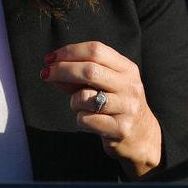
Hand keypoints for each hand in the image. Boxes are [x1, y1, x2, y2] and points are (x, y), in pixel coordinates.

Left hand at [40, 41, 161, 176]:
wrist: (142, 137)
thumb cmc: (116, 104)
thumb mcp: (103, 84)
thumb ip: (78, 76)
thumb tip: (51, 71)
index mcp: (127, 68)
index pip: (96, 50)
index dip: (69, 51)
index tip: (50, 59)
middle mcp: (130, 85)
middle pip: (90, 70)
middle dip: (62, 70)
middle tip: (45, 74)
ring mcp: (128, 108)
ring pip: (85, 97)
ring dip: (73, 101)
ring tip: (80, 106)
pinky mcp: (121, 129)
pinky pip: (86, 120)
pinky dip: (80, 119)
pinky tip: (89, 121)